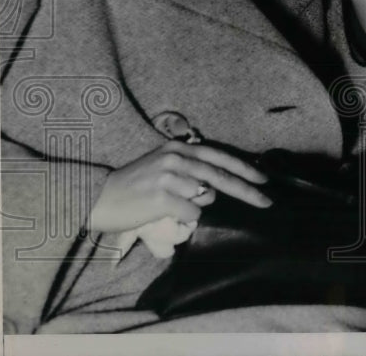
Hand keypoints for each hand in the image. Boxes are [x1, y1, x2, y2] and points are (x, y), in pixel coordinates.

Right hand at [88, 140, 270, 233]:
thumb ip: (191, 169)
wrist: (98, 197)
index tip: (265, 179)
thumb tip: (218, 187)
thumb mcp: (164, 166)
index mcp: (179, 148)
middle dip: (248, 190)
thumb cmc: (135, 186)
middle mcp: (177, 157)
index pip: (220, 156)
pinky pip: (191, 212)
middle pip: (222, 176)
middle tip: (267, 201)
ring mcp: (170, 176)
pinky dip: (185, 217)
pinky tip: (166, 213)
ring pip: (207, 197)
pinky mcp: (163, 196)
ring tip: (174, 205)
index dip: (245, 168)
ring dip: (198, 206)